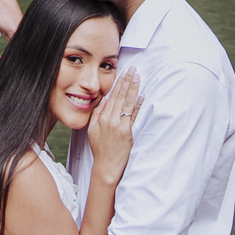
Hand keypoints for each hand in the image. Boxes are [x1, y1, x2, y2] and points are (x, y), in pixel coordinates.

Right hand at [87, 67, 143, 184]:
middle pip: (120, 96)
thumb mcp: (92, 129)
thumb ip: (97, 113)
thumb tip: (104, 99)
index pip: (112, 96)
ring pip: (128, 103)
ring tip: (138, 77)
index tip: (124, 72)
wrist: (106, 165)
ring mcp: (120, 126)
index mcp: (102, 117)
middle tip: (133, 69)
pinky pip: (134, 116)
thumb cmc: (100, 148)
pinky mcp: (128, 133)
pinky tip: (142, 96)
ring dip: (133, 89)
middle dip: (127, 81)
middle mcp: (111, 120)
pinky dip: (138, 106)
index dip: (119, 83)